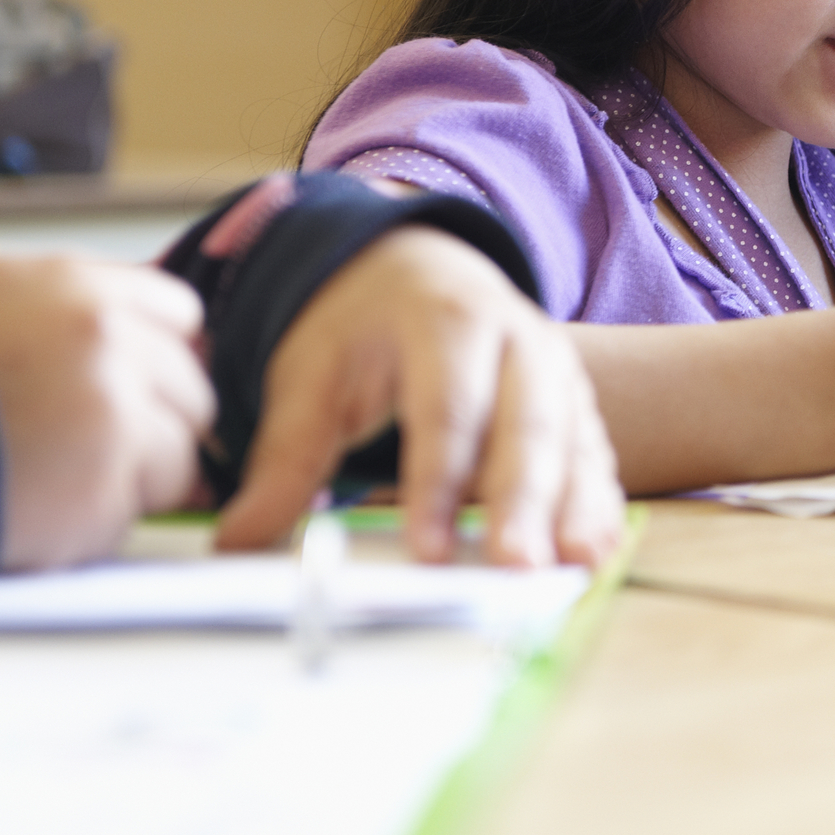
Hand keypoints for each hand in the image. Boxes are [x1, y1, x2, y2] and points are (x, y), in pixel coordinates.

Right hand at [0, 257, 211, 570]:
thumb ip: (70, 316)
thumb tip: (149, 342)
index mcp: (75, 287)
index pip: (179, 315)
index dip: (157, 359)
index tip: (134, 385)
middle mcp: (103, 339)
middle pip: (190, 390)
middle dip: (150, 424)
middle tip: (80, 445)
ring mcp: (110, 412)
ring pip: (175, 456)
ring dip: (126, 478)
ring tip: (48, 478)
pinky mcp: (101, 485)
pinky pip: (131, 512)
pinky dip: (92, 523)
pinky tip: (34, 509)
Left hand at [216, 226, 623, 567]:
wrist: (416, 267)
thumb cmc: (360, 329)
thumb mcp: (311, 377)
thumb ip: (284, 460)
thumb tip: (237, 541)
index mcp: (446, 321)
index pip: (446, 409)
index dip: (439, 482)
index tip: (430, 549)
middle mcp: (518, 339)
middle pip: (527, 425)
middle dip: (525, 502)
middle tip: (516, 568)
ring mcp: (558, 370)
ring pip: (572, 442)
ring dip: (574, 509)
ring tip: (573, 565)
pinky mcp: (577, 403)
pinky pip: (593, 454)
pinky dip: (598, 503)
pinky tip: (596, 548)